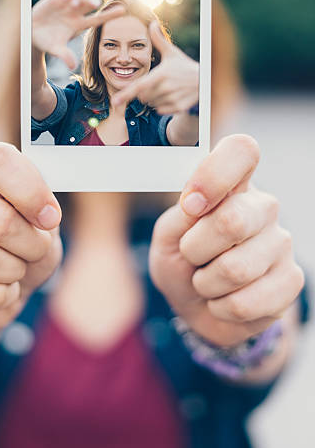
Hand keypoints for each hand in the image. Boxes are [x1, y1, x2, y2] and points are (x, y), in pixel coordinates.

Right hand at [0, 143, 62, 332]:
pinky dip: (4, 298)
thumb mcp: (45, 224)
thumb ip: (46, 211)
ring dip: (15, 272)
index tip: (49, 216)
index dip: (31, 190)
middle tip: (34, 250)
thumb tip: (46, 214)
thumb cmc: (26, 246)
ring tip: (14, 269)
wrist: (1, 293)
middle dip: (32, 245)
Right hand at [32, 0, 124, 68]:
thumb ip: (65, 56)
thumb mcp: (56, 49)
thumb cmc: (47, 41)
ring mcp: (67, 4)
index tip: (123, 10)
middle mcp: (76, 12)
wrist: (32, 32)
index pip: (98, 19)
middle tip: (94, 4)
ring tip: (76, 3)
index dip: (110, 14)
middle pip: (90, 4)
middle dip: (93, 2)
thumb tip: (72, 66)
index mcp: (79, 25)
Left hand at [112, 20, 198, 112]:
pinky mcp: (178, 107)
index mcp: (161, 74)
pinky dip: (161, 106)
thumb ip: (159, 40)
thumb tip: (152, 23)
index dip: (125, 94)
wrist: (206, 80)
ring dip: (153, 99)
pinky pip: (160, 110)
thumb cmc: (185, 66)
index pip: (139, 86)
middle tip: (155, 84)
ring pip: (151, 104)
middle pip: (142, 97)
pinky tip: (170, 96)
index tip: (115, 101)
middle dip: (143, 93)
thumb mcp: (172, 53)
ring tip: (164, 89)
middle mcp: (165, 88)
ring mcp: (172, 98)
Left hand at [149, 134, 303, 346]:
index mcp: (231, 183)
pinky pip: (247, 303)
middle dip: (195, 249)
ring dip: (206, 283)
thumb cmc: (182, 260)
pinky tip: (223, 299)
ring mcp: (281, 242)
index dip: (214, 175)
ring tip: (207, 279)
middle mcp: (262, 206)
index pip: (241, 151)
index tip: (190, 204)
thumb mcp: (167, 236)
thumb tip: (196, 204)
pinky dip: (222, 307)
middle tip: (191, 255)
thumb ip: (178, 217)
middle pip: (232, 220)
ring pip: (235, 269)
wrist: (199, 305)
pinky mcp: (291, 280)